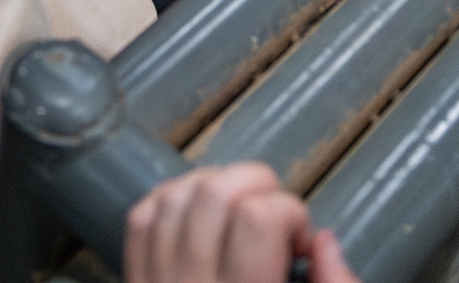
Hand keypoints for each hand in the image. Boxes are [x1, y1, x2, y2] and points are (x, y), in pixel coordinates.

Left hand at [124, 164, 359, 282]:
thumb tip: (323, 240)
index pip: (257, 217)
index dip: (291, 213)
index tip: (300, 241)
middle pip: (214, 191)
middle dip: (256, 186)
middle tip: (273, 219)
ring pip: (175, 195)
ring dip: (214, 187)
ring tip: (240, 218)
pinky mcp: (135, 282)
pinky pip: (142, 218)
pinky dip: (172, 201)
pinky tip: (200, 217)